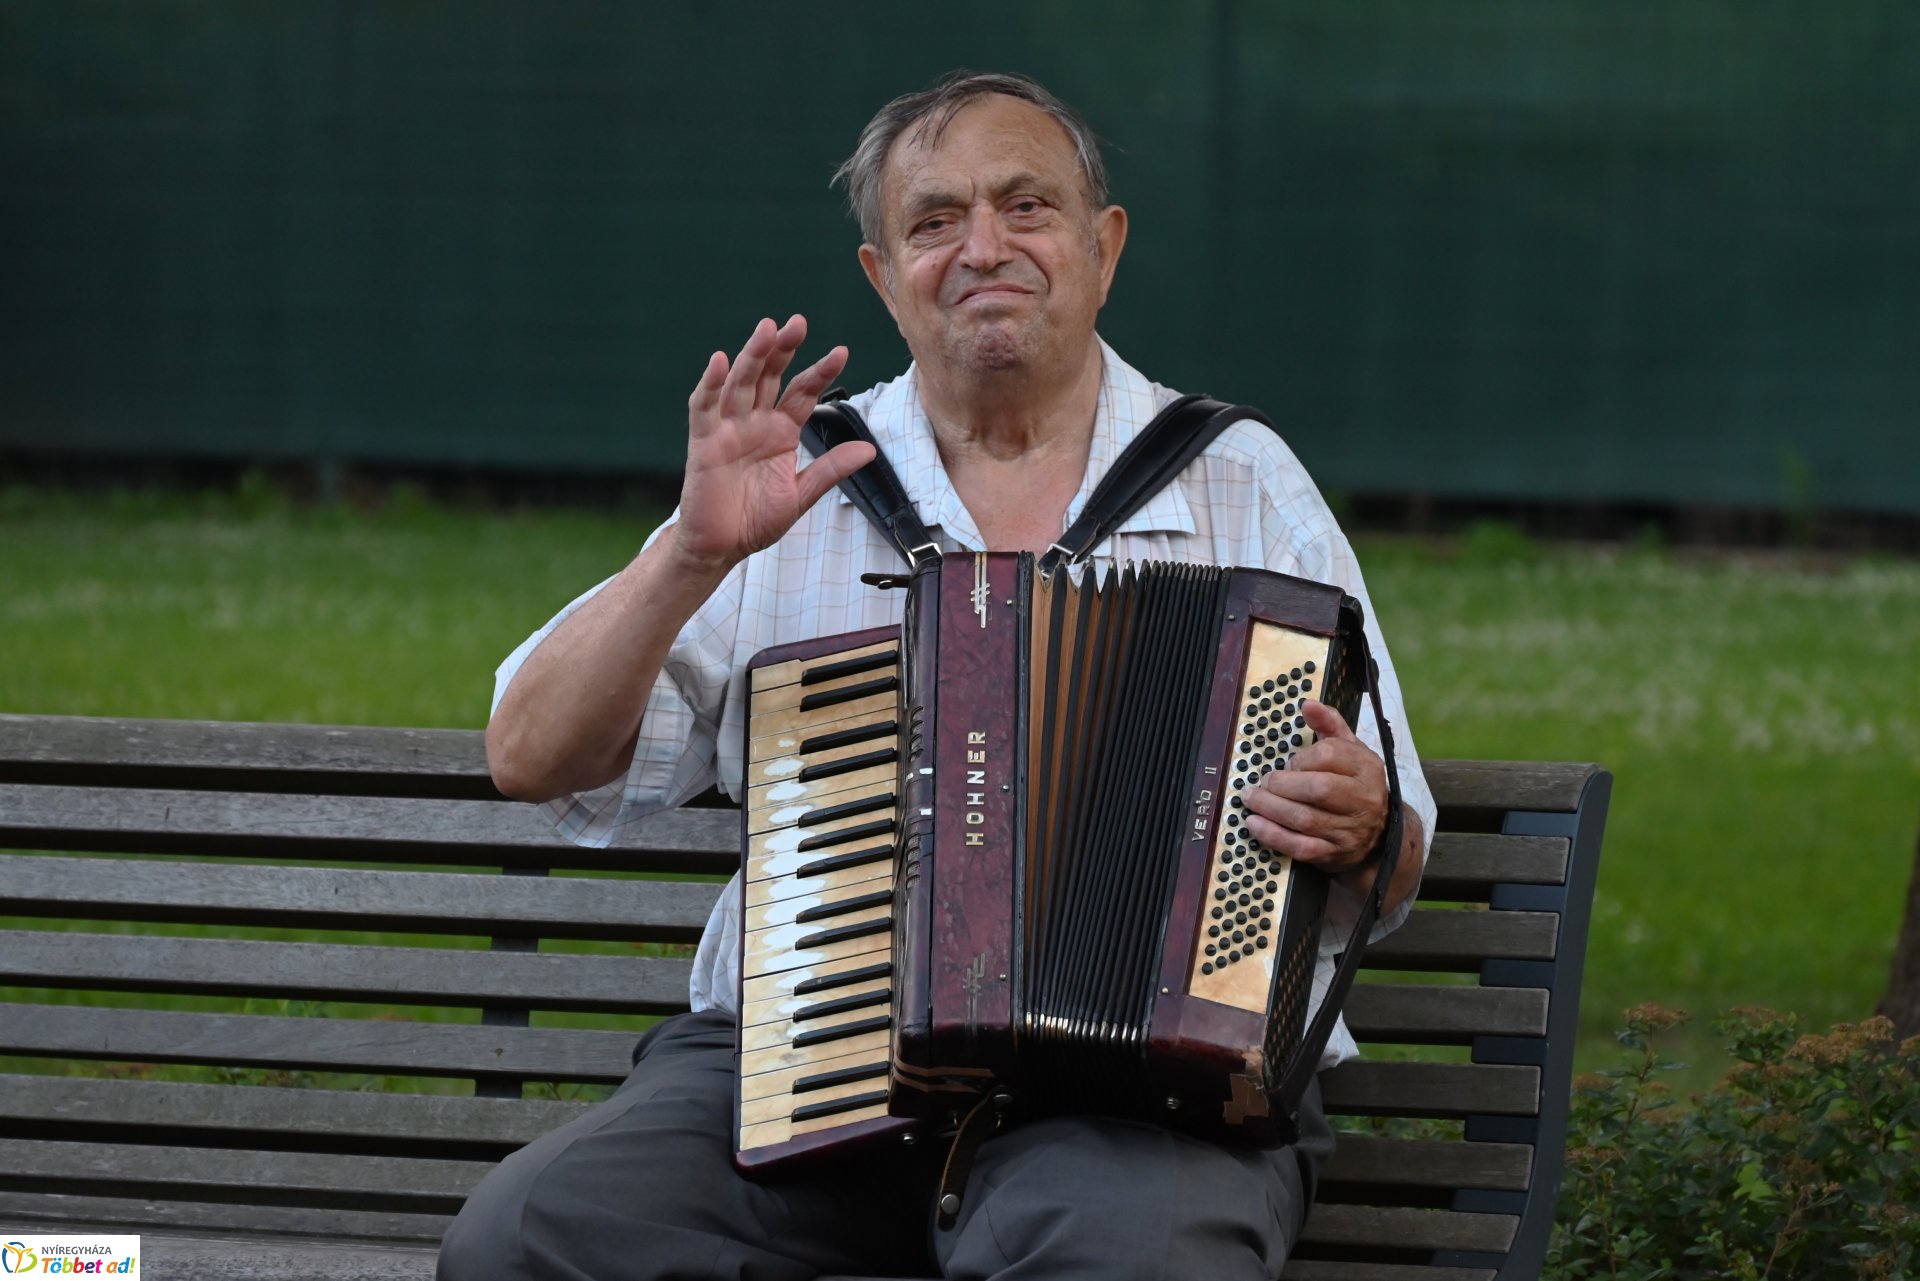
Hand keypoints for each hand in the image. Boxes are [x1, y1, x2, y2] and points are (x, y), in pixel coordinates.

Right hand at [672, 315, 874, 571]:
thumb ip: (830, 470)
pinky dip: (709, 384)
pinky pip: (705, 407)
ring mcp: (728, 428)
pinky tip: (718, 361)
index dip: (819, 372)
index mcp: (780, 431)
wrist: (721, 547)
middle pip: (770, 376)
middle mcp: (755, 422)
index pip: (802, 392)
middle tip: (797, 322)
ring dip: (752, 356)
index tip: (841, 352)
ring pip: (740, 383)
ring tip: (766, 330)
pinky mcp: (704, 442)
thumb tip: (869, 450)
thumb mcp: (801, 495)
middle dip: (783, 349)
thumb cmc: (756, 520)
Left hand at [1238, 699, 1387, 875]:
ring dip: (1271, 808)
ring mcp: (1349, 830)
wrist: (1379, 836)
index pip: (1331, 756)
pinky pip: (1301, 846)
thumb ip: (1330, 725)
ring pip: (1306, 819)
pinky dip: (1274, 836)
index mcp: (1366, 768)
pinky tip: (1255, 824)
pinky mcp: (1333, 853)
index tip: (1288, 763)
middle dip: (1282, 785)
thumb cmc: (1356, 786)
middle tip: (1262, 783)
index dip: (1301, 758)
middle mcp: (1362, 799)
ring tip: (1251, 799)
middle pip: (1318, 789)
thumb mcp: (1351, 751)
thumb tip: (1308, 704)